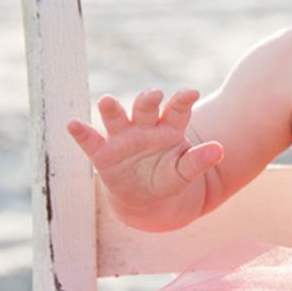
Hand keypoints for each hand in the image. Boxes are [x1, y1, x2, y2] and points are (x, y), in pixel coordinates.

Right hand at [65, 89, 224, 210]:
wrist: (145, 198)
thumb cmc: (167, 178)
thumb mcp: (183, 173)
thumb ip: (198, 161)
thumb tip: (219, 149)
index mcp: (168, 128)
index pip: (176, 110)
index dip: (181, 101)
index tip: (190, 92)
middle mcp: (144, 127)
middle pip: (144, 108)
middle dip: (147, 100)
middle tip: (152, 94)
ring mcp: (122, 138)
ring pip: (116, 118)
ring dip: (111, 109)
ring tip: (106, 101)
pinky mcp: (103, 153)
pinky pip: (90, 142)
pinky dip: (81, 133)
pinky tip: (72, 124)